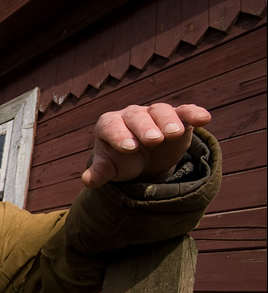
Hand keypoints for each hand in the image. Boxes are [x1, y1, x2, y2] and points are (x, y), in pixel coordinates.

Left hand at [81, 103, 210, 187]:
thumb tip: (88, 181)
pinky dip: (194, 113)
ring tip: (174, 134)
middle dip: (145, 127)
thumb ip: (100, 172)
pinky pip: (185, 111)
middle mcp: (131, 115)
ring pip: (161, 111)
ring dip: (168, 121)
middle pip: (137, 117)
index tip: (128, 148)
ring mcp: (154, 114)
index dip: (119, 136)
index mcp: (110, 125)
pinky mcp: (177, 117)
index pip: (111, 126)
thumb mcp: (110, 167)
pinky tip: (203, 119)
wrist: (142, 159)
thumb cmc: (121, 161)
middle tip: (153, 140)